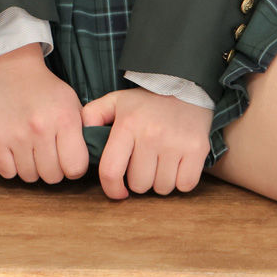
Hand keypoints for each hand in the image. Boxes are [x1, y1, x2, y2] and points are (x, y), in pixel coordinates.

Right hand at [0, 45, 90, 183]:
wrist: (14, 70)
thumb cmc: (47, 90)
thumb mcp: (73, 104)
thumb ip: (82, 132)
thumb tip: (89, 160)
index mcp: (65, 119)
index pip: (76, 168)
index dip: (75, 167)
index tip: (70, 158)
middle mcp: (41, 129)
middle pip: (53, 177)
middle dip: (54, 169)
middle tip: (50, 153)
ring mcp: (17, 135)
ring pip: (30, 177)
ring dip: (33, 168)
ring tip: (33, 150)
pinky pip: (8, 173)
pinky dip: (12, 167)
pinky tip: (17, 152)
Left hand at [79, 87, 214, 198]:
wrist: (185, 85)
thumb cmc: (147, 101)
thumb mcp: (115, 101)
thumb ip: (91, 116)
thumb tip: (78, 138)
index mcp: (127, 125)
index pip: (111, 171)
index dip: (112, 189)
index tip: (118, 191)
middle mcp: (151, 135)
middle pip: (139, 185)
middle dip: (140, 180)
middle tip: (145, 164)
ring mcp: (176, 143)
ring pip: (162, 188)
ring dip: (160, 181)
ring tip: (161, 162)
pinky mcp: (197, 149)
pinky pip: (185, 185)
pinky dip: (181, 181)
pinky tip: (178, 164)